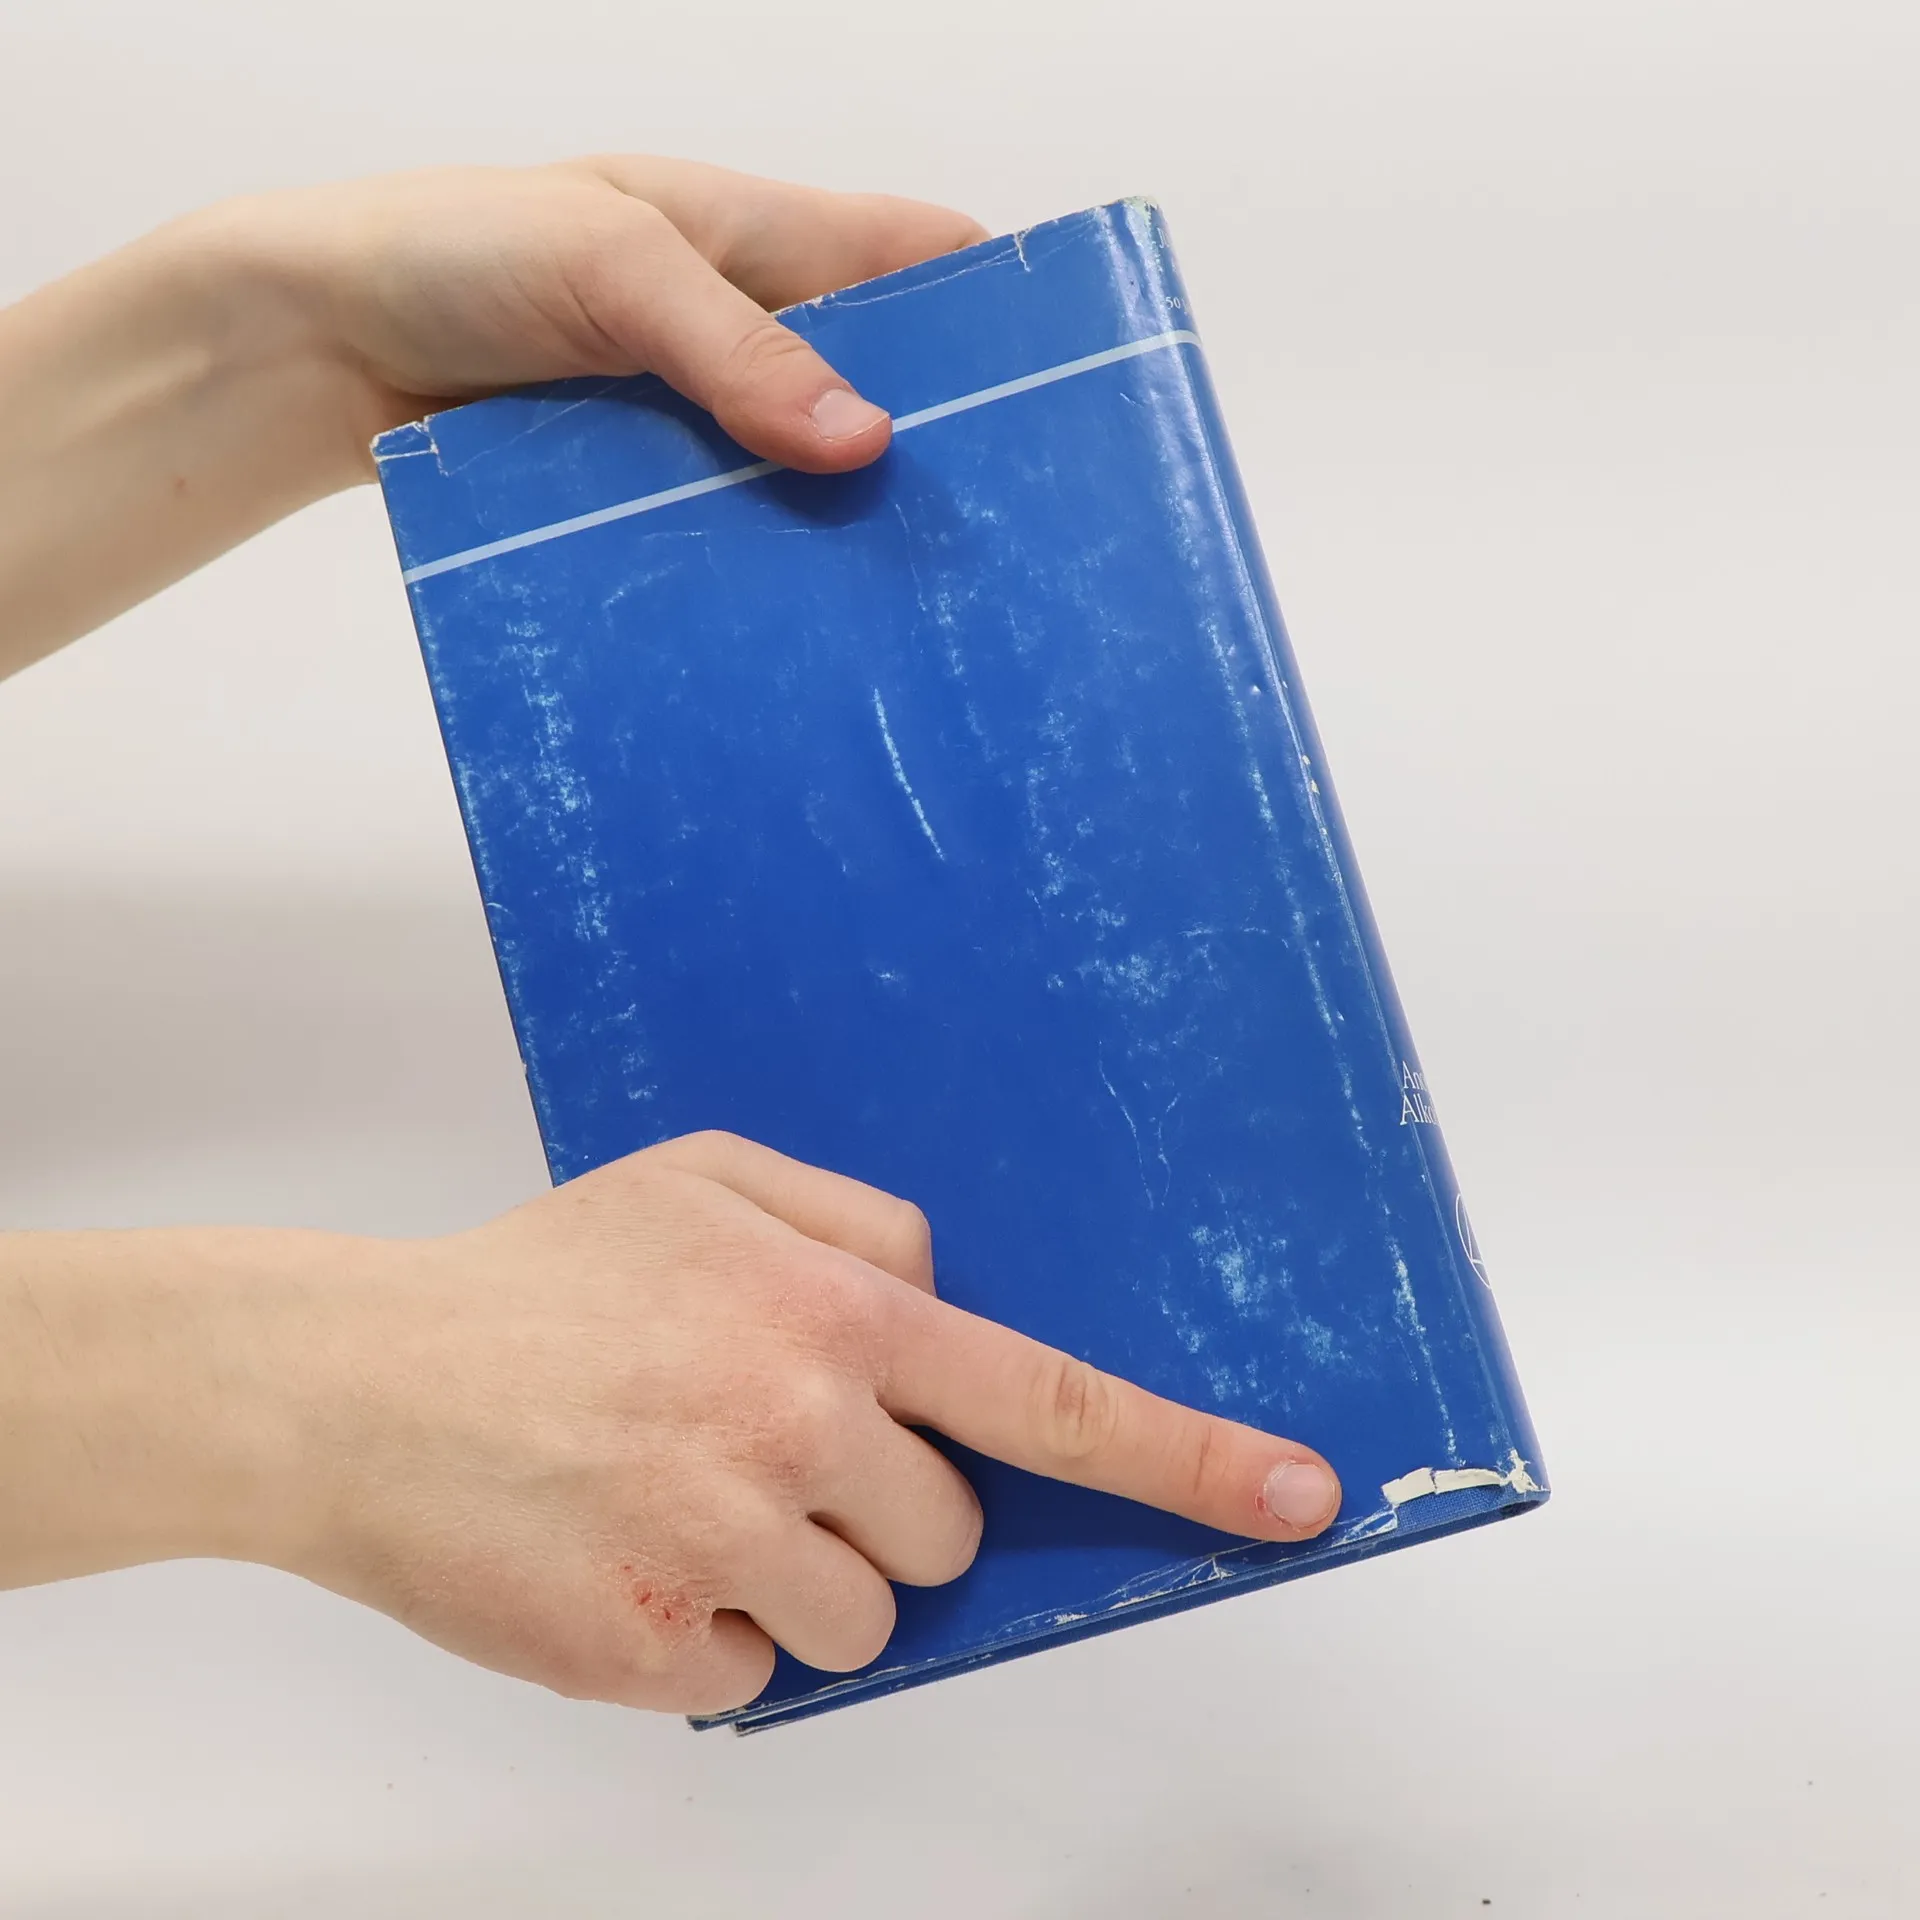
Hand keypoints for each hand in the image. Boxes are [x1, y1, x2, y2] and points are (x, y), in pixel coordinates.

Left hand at [0, 156, 984, 670]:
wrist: (315, 345)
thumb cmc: (457, 250)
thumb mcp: (613, 263)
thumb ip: (738, 347)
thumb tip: (866, 445)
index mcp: (764, 235)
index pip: (921, 259)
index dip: (1000, 312)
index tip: (1066, 396)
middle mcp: (749, 330)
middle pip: (886, 386)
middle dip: (940, 453)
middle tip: (1001, 542)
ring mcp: (701, 420)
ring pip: (813, 477)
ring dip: (852, 532)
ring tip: (921, 611)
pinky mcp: (649, 493)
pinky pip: (734, 532)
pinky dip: (770, 571)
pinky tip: (806, 628)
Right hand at [286, 1133, 1343, 1714]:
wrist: (351, 1380)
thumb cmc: (540, 1277)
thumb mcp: (706, 1178)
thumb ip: (853, 1222)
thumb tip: (947, 1294)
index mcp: (830, 1313)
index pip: (1047, 1397)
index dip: (1185, 1454)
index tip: (1298, 1499)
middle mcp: (796, 1427)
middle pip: (946, 1537)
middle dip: (884, 1511)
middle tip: (754, 1447)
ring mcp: (722, 1545)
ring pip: (860, 1621)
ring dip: (794, 1577)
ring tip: (676, 1491)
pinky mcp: (647, 1647)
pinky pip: (749, 1673)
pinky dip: (703, 1629)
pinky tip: (623, 1547)